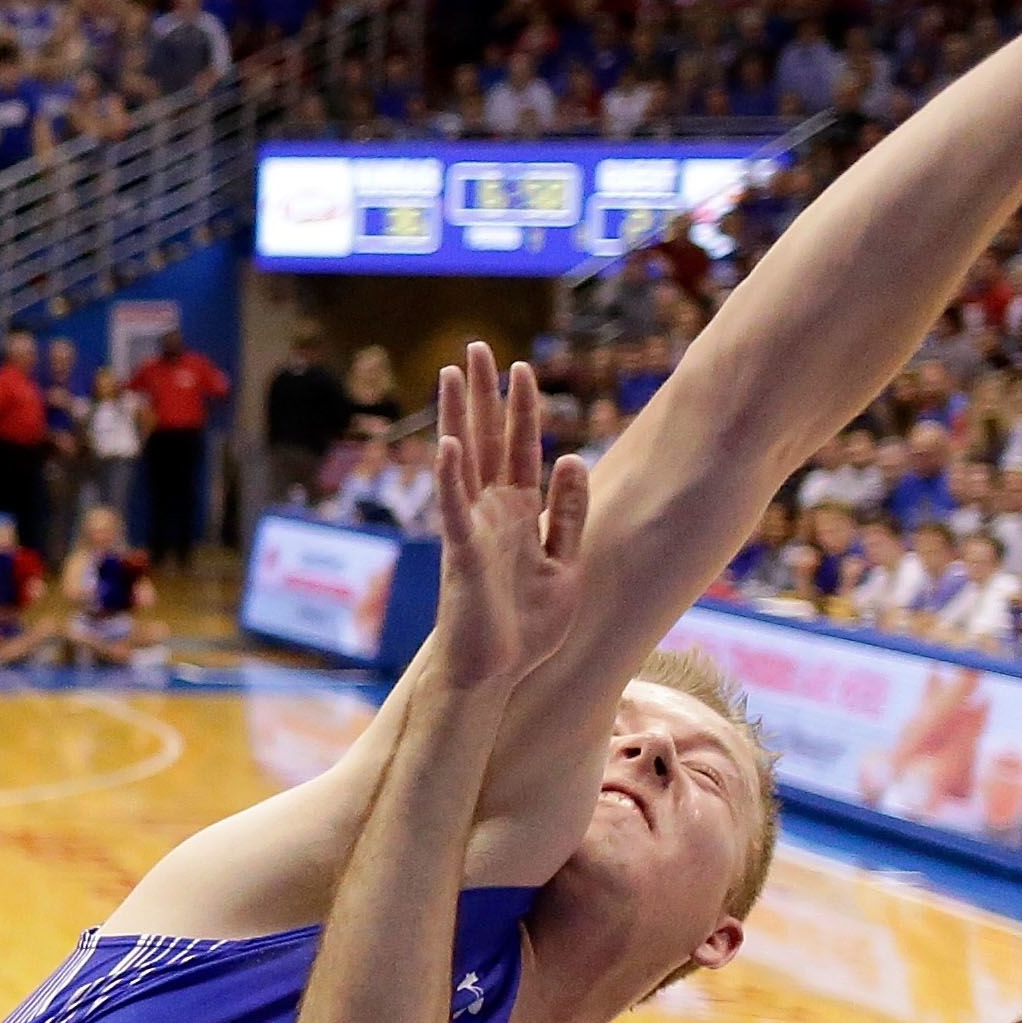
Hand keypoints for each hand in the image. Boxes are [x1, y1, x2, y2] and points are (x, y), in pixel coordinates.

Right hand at [432, 343, 590, 691]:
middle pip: (488, 441)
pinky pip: (455, 512)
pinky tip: (449, 445)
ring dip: (459, 417)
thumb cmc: (526, 627)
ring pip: (465, 463)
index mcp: (520, 514)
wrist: (498, 675)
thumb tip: (573, 460)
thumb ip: (570, 515)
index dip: (522, 408)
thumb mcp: (565, 564)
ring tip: (451, 373)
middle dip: (483, 394)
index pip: (521, 449)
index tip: (520, 367)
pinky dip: (451, 479)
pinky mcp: (462, 557)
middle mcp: (492, 513)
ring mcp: (474, 531)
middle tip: (475, 346)